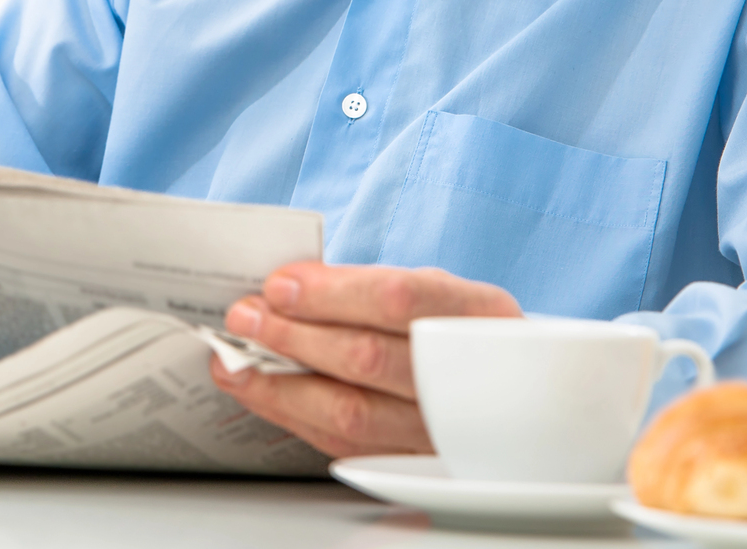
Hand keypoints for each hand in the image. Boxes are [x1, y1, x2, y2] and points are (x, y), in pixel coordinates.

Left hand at [211, 260, 521, 457]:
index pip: (399, 299)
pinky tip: (263, 391)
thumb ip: (371, 287)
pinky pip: (344, 444)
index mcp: (479, 316)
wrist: (508, 390)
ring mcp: (442, 428)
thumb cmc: (454, 328)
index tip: (280, 284)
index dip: (333, 293)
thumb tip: (289, 289)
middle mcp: (466, 376)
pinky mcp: (411, 462)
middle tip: (246, 316)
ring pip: (352, 412)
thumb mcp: (434, 290)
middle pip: (368, 358)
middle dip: (294, 335)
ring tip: (238, 358)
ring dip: (281, 383)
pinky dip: (294, 415)